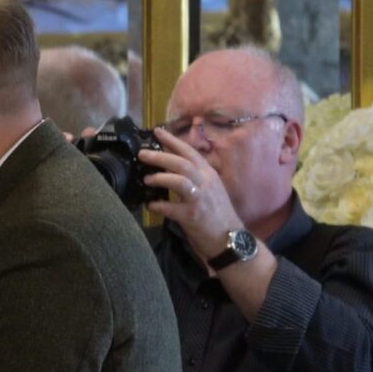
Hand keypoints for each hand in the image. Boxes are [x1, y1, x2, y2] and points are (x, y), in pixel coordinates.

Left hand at [139, 127, 246, 265]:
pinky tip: (150, 205)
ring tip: (146, 179)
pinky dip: (158, 205)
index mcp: (209, 174)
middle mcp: (206, 182)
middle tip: (142, 154)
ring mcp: (200, 198)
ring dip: (160, 177)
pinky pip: (170, 208)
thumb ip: (194, 178)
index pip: (190, 152)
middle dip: (160, 156)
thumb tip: (170, 168)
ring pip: (178, 180)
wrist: (230, 239)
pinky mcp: (192, 216)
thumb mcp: (209, 190)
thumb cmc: (217, 215)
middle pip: (182, 162)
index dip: (173, 141)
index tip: (157, 132)